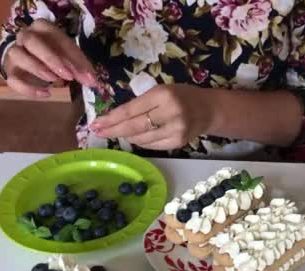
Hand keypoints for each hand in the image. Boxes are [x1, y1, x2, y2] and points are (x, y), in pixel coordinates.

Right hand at [3, 19, 95, 97]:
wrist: (29, 58)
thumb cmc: (54, 54)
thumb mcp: (70, 57)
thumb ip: (81, 68)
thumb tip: (93, 82)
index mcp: (43, 28)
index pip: (56, 38)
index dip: (71, 56)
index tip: (83, 74)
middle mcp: (25, 36)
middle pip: (32, 42)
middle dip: (51, 59)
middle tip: (68, 76)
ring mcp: (15, 53)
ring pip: (18, 55)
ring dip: (36, 68)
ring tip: (53, 81)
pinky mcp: (10, 71)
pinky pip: (12, 79)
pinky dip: (27, 88)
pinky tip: (45, 94)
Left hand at [91, 84, 215, 149]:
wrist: (208, 110)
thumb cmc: (181, 96)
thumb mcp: (161, 91)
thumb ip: (141, 103)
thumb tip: (114, 118)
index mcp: (163, 95)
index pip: (131, 110)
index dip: (111, 118)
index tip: (96, 123)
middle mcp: (170, 113)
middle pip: (134, 126)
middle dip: (113, 130)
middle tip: (97, 132)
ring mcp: (175, 130)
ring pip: (140, 138)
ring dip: (126, 136)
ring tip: (118, 132)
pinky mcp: (178, 143)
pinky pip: (151, 145)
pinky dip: (140, 141)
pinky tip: (136, 136)